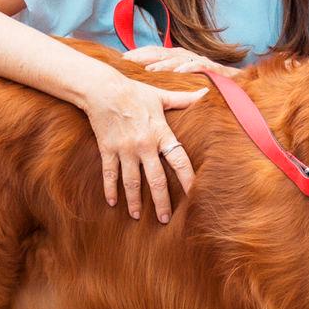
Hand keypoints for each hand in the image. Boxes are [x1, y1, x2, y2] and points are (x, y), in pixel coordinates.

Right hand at [82, 77, 204, 222]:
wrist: (103, 89)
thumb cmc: (135, 92)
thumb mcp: (160, 96)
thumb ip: (183, 99)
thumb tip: (205, 92)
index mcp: (160, 133)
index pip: (179, 160)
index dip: (188, 179)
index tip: (195, 195)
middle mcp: (144, 145)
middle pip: (156, 179)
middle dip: (161, 201)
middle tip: (165, 219)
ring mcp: (124, 149)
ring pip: (131, 182)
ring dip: (134, 201)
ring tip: (137, 217)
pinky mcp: (107, 149)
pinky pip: (109, 174)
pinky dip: (110, 189)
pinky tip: (112, 203)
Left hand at [123, 45, 237, 76]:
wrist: (236, 86)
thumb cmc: (207, 84)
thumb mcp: (183, 81)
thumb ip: (167, 80)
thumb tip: (144, 83)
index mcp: (179, 58)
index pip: (156, 52)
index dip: (139, 54)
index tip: (122, 58)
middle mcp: (187, 57)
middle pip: (163, 53)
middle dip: (144, 55)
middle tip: (128, 61)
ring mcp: (200, 61)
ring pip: (178, 60)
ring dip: (163, 64)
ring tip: (149, 69)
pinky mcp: (213, 69)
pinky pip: (199, 67)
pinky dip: (189, 68)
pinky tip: (179, 72)